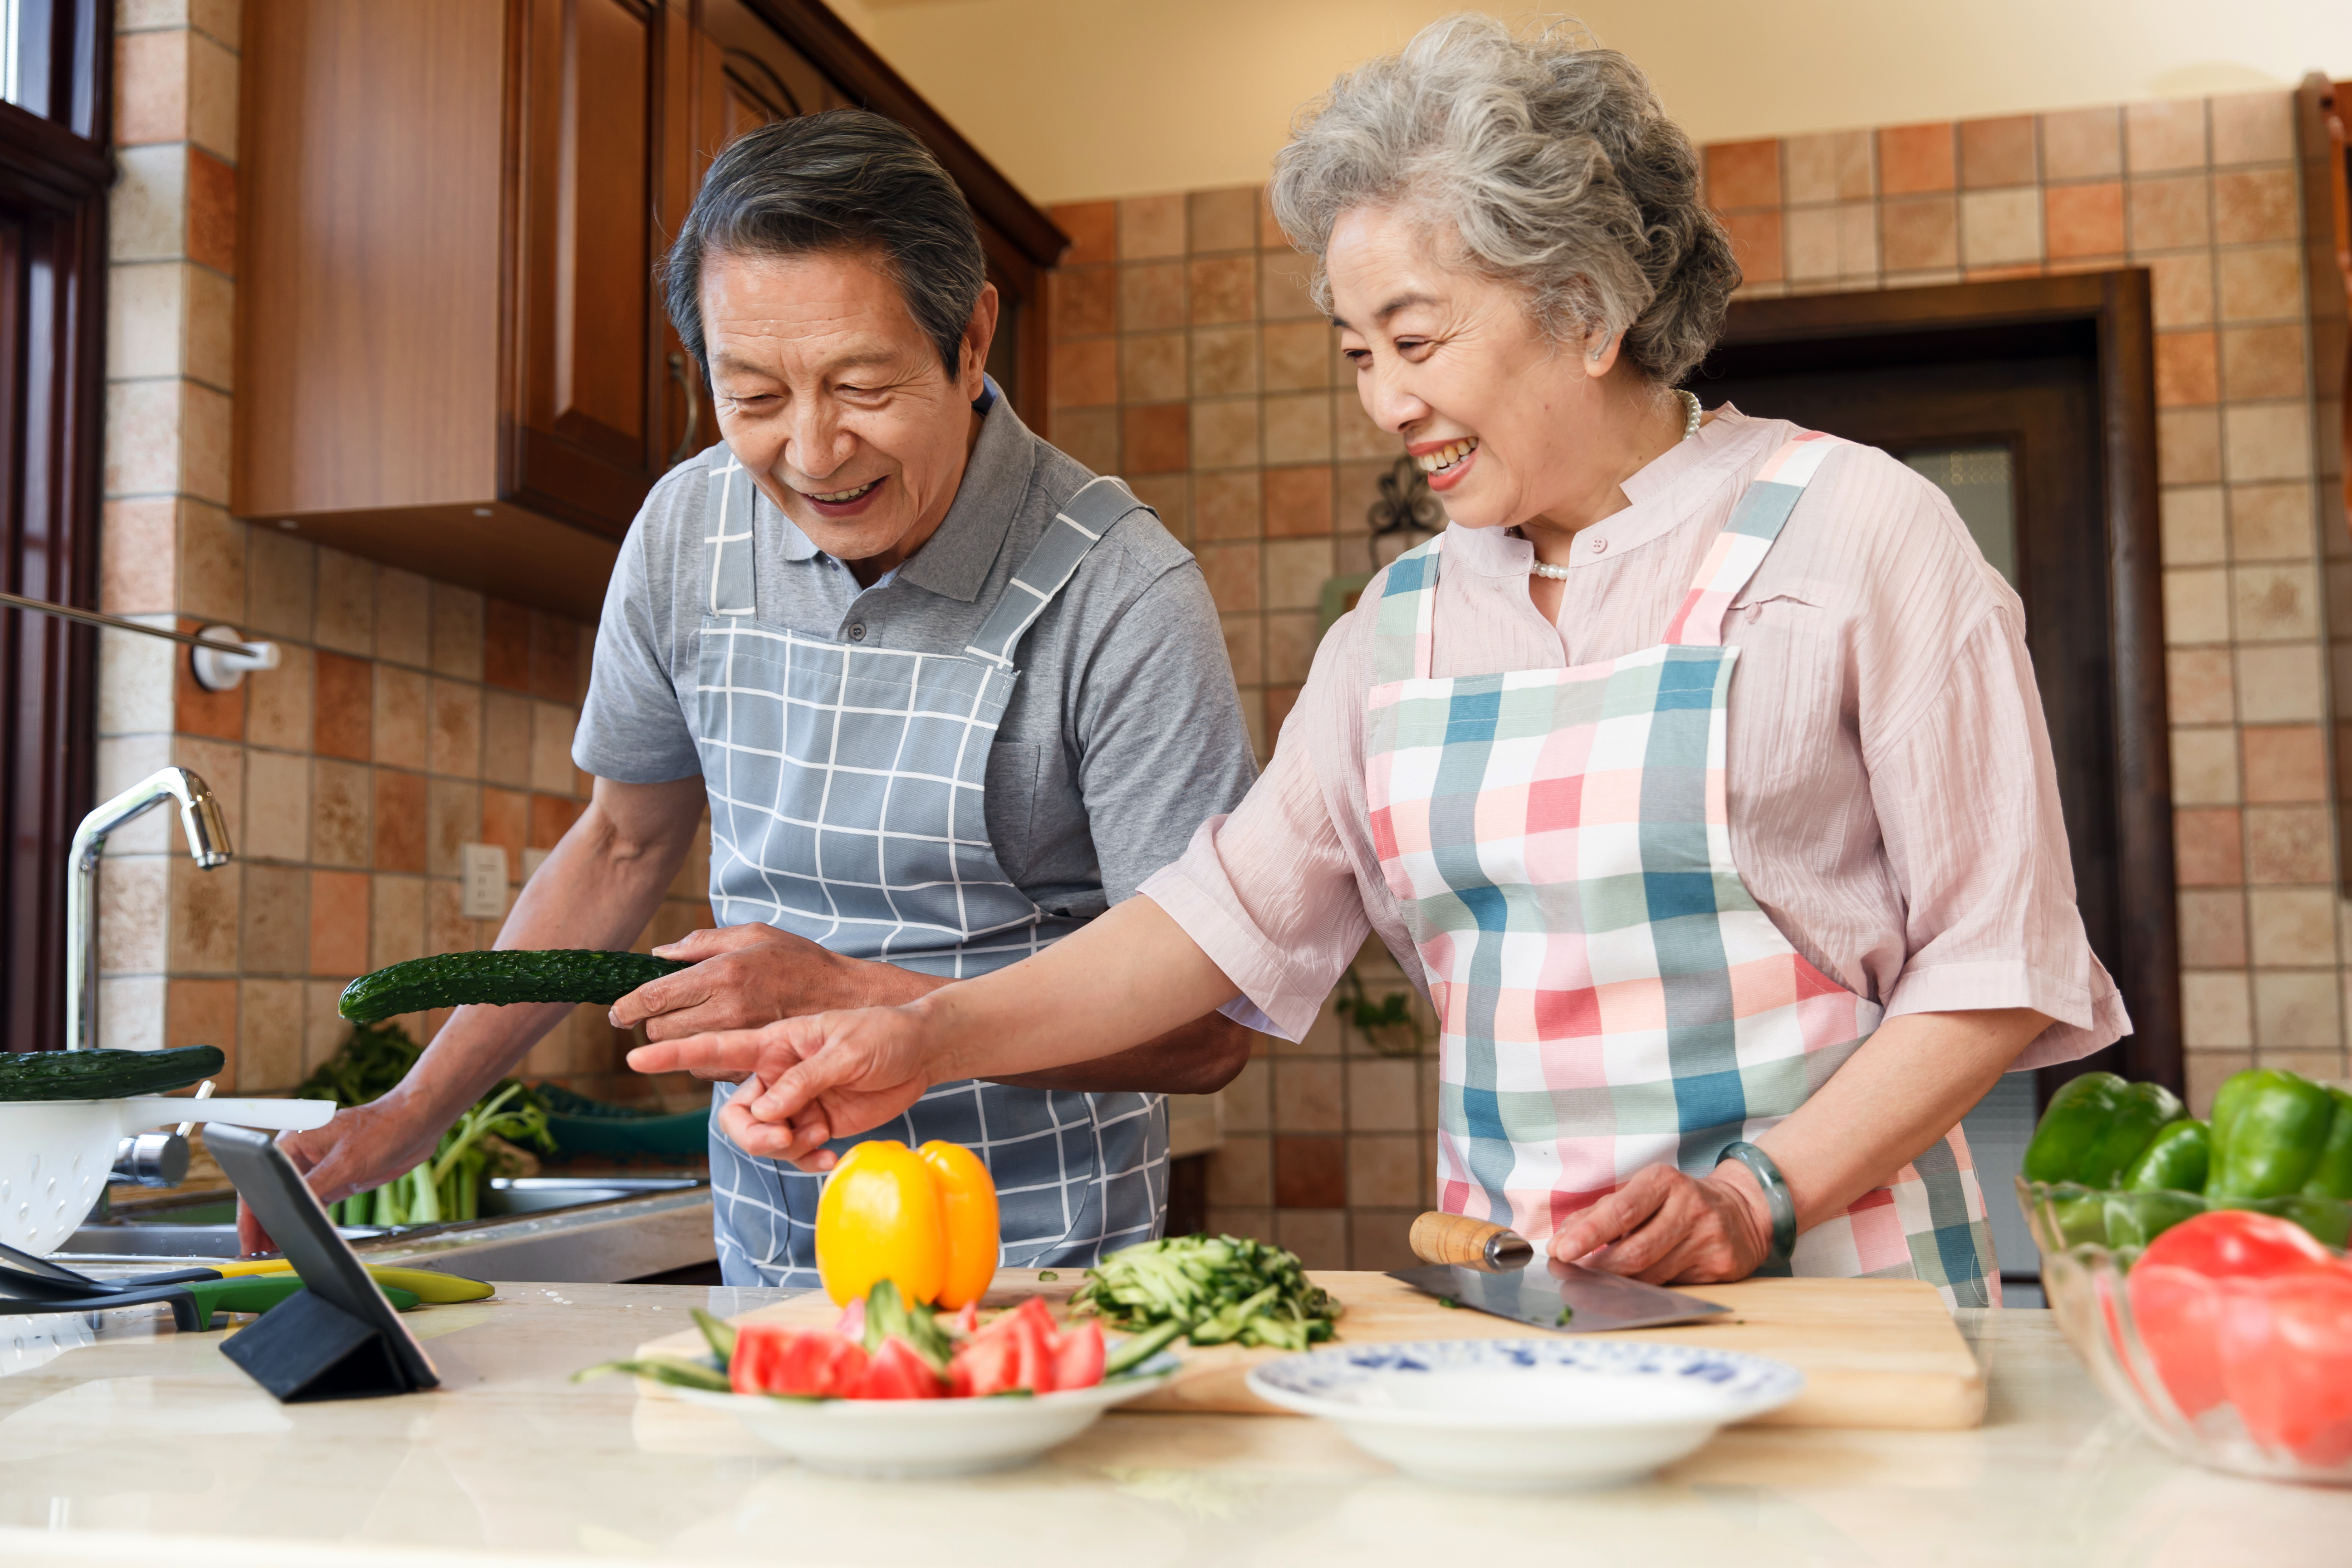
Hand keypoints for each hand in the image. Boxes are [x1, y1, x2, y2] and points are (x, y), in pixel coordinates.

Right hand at [232, 1093, 448, 1255]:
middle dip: (265, 1224)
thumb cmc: (383, 1130)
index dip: (251, 1215)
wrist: (417, 1123)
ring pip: (292, 1201)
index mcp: (292, 1141)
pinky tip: (304, 1238)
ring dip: (285, 1224)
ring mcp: (318, 1168)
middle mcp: (300, 1154)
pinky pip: (313, 1204)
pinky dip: (308, 1220)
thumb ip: (314, 1186)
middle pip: (273, 1194)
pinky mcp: (335, 1179)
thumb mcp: (346, 1161)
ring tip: (276, 1252)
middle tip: (259, 1255)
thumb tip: (291, 1211)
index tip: (248, 1241)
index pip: (261, 1181)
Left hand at [609, 925, 880, 1072]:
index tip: (618, 1012)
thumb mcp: (756, 934)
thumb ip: (704, 942)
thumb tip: (660, 954)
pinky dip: (707, 1057)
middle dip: (655, 1022)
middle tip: (666, 1011)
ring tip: (700, 1023)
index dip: (627, 1006)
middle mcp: (727, 1009)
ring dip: (681, 1041)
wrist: (849, 1000)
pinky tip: (724, 1038)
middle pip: (660, 1030)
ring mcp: (740, 1039)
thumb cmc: (802, 962)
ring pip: (682, 1053)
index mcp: (723, 973)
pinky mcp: (752, 1064)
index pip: (655, 997)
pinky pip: (709, 1071)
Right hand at [627, 1006, 939, 1170]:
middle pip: (737, 1114)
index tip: (636, 1055)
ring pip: (762, 1138)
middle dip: (751, 1134)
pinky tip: (831, 1157)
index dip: (675, 1054)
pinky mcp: (816, 1123)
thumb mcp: (846, 1050)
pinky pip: (793, 1153)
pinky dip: (806, 1161)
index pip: (717, 1048)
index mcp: (775, 1044)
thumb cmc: (885, 1034)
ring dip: (783, 1148)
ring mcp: (796, 1102)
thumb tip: (766, 1109)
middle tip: (784, 1137)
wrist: (923, 1053)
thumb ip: (803, 1079)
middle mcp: (778, 1074)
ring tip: (818, 1138)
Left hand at [1544, 1161, 1773, 1285]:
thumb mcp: (1641, 1194)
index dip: (1589, 1233)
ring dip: (1617, 1283)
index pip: (1621, 1211)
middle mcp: (1690, 1206)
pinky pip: (1672, 1285)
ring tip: (1596, 1283)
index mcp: (1664, 1181)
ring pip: (1651, 1274)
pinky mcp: (1721, 1265)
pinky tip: (1636, 1287)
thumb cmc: (1675, 1202)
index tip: (1561, 1250)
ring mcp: (1708, 1237)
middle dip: (1598, 1268)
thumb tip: (1560, 1241)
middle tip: (1572, 1276)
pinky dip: (1646, 1289)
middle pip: (1635, 1250)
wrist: (1742, 1211)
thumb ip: (1600, 1213)